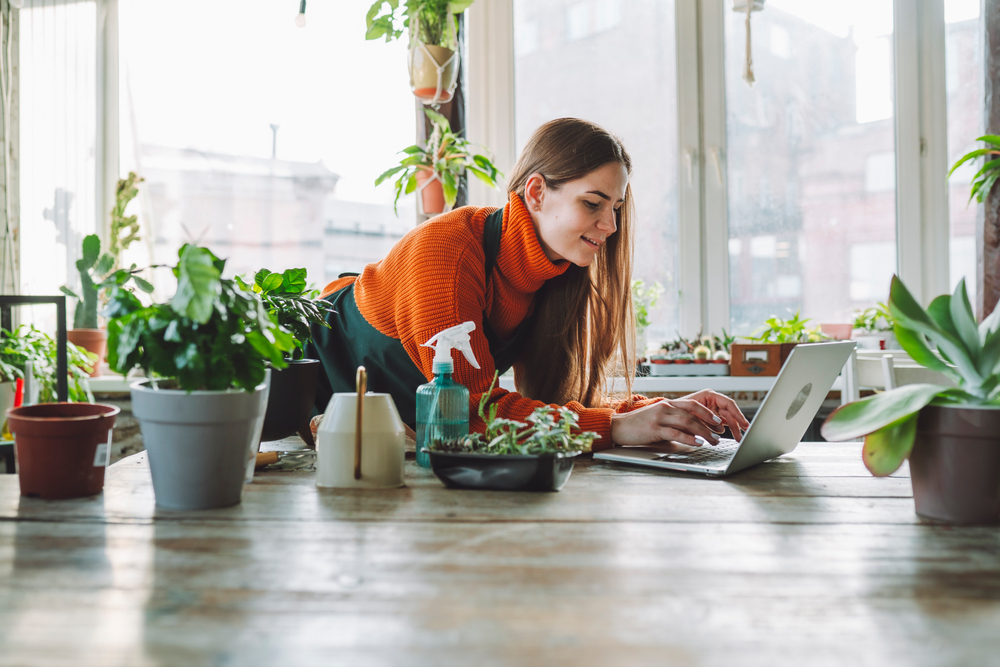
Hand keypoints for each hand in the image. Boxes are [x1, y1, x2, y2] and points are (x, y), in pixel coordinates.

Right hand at [610, 398, 727, 447]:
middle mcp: (665, 407)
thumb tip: (692, 430)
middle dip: (709, 424)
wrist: (618, 427)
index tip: (718, 421)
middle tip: (719, 433)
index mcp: (667, 404)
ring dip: (703, 432)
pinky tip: (698, 444)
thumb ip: (673, 420)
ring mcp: (659, 417)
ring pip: (687, 423)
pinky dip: (689, 439)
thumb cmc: (638, 425)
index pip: (693, 405)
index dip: (707, 413)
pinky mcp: (654, 428)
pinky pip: (676, 433)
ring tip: (713, 441)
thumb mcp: (658, 418)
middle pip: (693, 413)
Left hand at [680, 389, 749, 441]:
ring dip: (731, 429)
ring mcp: (711, 409)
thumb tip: (719, 429)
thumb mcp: (691, 413)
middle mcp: (712, 401)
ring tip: (737, 438)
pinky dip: (721, 431)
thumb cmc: (677, 409)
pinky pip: (719, 424)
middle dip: (737, 425)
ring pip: (726, 420)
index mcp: (709, 395)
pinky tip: (721, 436)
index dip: (738, 414)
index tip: (744, 424)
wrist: (667, 415)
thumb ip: (705, 419)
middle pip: (729, 413)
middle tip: (743, 435)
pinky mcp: (709, 418)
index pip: (728, 404)